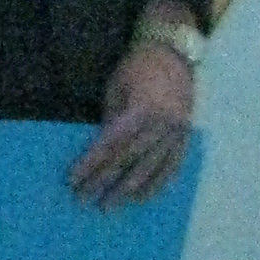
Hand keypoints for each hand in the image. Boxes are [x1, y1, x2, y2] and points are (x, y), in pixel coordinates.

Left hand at [72, 44, 195, 206]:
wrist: (173, 53)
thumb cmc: (137, 68)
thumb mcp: (116, 89)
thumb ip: (110, 120)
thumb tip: (100, 153)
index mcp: (142, 110)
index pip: (111, 144)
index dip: (91, 163)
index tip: (74, 180)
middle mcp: (162, 125)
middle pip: (129, 160)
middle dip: (105, 182)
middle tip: (85, 200)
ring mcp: (177, 134)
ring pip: (151, 169)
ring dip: (129, 190)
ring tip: (110, 206)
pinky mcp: (185, 138)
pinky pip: (171, 167)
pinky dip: (157, 185)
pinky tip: (142, 198)